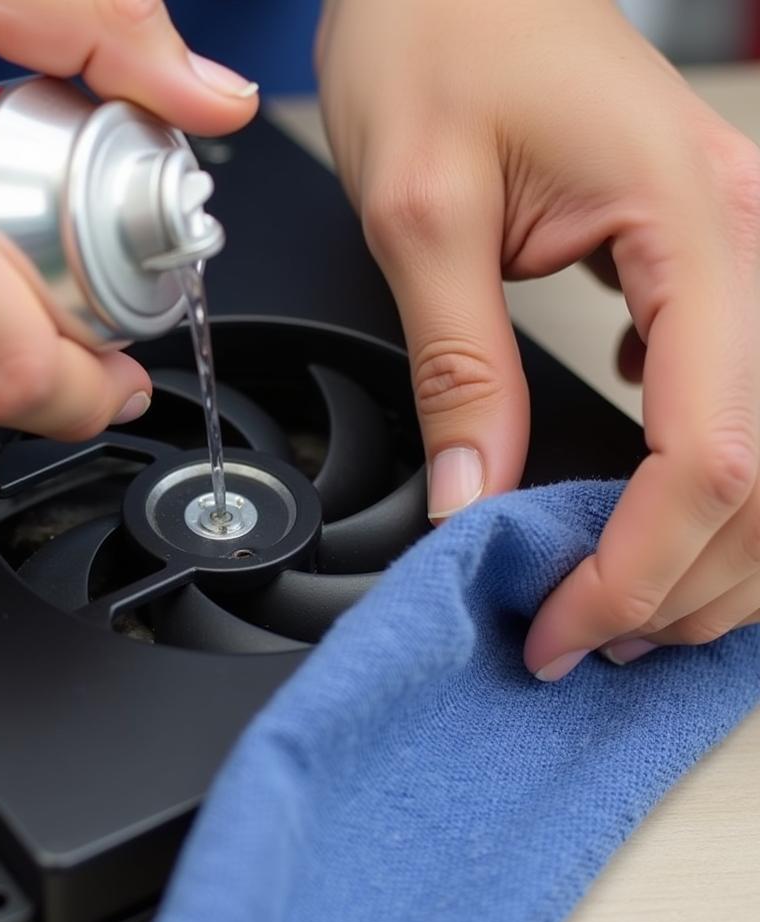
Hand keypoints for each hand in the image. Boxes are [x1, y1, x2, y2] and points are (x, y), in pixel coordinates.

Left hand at [316, 0, 759, 677]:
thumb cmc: (436, 40)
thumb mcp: (421, 216)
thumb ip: (459, 368)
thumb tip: (473, 499)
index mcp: (694, 226)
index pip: (711, 451)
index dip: (642, 565)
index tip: (563, 623)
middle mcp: (749, 241)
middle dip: (681, 580)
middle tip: (583, 635)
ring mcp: (740, 254)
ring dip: (703, 549)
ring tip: (612, 603)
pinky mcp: (702, 265)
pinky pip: (733, 402)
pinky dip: (696, 486)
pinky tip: (637, 508)